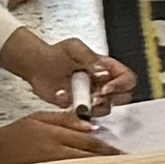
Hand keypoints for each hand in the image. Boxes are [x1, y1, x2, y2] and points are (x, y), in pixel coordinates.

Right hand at [0, 109, 121, 163]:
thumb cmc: (15, 134)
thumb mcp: (39, 118)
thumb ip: (65, 120)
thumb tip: (91, 127)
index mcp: (52, 134)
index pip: (87, 141)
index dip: (107, 147)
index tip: (122, 151)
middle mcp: (51, 153)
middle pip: (87, 158)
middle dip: (108, 162)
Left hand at [6, 33, 134, 113]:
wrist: (37, 66)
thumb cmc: (55, 54)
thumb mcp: (74, 47)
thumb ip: (89, 56)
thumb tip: (101, 69)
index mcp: (107, 67)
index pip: (127, 78)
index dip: (121, 85)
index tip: (106, 87)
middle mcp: (103, 82)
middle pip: (124, 96)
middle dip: (112, 98)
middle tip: (97, 96)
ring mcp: (93, 96)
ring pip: (108, 108)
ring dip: (98, 107)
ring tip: (84, 101)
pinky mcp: (80, 107)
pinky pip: (88, 116)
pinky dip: (81, 112)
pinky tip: (69, 101)